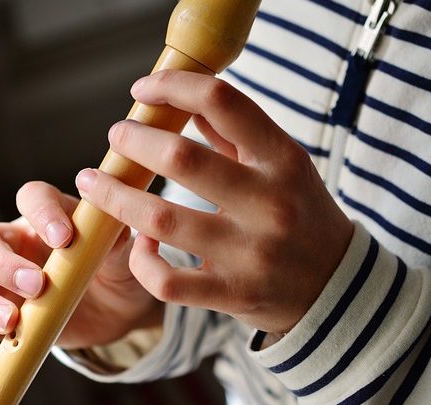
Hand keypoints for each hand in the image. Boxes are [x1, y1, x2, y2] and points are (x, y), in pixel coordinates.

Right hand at [0, 182, 161, 368]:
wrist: (117, 309)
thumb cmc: (114, 268)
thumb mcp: (121, 252)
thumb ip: (112, 237)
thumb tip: (110, 218)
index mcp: (45, 218)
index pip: (31, 197)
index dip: (42, 212)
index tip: (64, 238)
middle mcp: (14, 246)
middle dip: (2, 263)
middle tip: (36, 286)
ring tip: (10, 322)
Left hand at [75, 70, 353, 334]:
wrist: (335, 287)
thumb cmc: (301, 215)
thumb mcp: (283, 165)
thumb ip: (236, 133)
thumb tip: (184, 99)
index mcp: (283, 160)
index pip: (223, 102)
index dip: (173, 86)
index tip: (144, 89)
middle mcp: (269, 204)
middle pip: (180, 159)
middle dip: (133, 141)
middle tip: (116, 136)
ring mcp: (250, 253)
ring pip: (160, 220)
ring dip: (115, 197)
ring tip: (94, 183)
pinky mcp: (232, 294)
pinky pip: (166, 280)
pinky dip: (142, 260)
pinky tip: (140, 244)